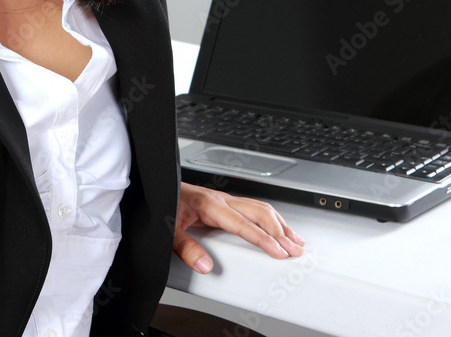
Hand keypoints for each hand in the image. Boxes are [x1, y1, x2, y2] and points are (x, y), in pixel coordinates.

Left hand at [173, 182, 304, 273]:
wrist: (156, 185)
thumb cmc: (163, 203)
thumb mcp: (169, 229)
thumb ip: (186, 248)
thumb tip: (205, 265)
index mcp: (210, 205)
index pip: (244, 225)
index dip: (264, 240)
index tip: (279, 252)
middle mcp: (221, 200)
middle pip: (259, 213)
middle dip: (280, 232)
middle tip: (295, 250)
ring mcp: (224, 199)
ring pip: (260, 208)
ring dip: (280, 224)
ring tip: (295, 239)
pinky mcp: (223, 201)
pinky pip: (253, 207)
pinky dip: (270, 218)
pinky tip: (277, 227)